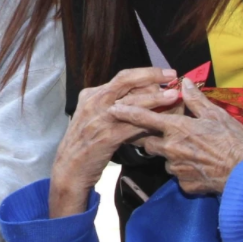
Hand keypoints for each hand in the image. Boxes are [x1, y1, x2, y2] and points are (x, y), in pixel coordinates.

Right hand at [48, 67, 176, 217]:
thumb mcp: (93, 117)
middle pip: (126, 81)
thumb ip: (112, 105)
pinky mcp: (107, 136)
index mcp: (91, 94)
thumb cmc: (85, 143)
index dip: (145, 73)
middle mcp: (95, 101)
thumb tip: (140, 96)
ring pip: (132, 102)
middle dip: (151, 75)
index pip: (122, 77)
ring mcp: (100, 118)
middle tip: (172, 74)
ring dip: (155, 98)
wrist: (69, 169)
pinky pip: (133, 126)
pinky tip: (162, 121)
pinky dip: (149, 122)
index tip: (163, 73)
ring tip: (173, 96)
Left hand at [109, 80, 242, 195]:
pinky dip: (186, 170)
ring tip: (195, 151)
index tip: (113, 109)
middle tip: (164, 134)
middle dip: (150, 138)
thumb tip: (186, 83)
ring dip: (173, 154)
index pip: (145, 118)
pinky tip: (201, 166)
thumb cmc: (234, 141)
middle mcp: (172, 148)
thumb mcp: (217, 115)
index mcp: (178, 128)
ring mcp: (177, 168)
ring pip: (166, 159)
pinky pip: (179, 175)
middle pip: (149, 142)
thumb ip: (196, 100)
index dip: (128, 112)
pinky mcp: (184, 184)